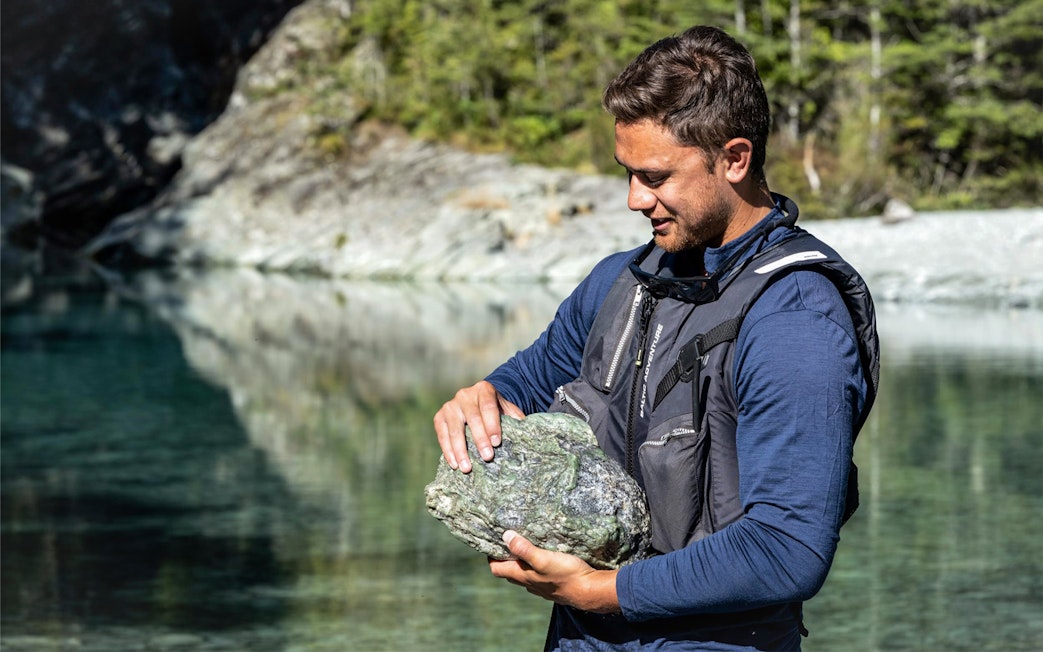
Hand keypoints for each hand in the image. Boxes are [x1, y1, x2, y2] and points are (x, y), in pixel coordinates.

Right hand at [433, 380, 524, 471]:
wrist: (478, 402)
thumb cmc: (497, 410)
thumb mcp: (508, 410)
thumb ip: (516, 419)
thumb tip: (527, 435)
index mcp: (484, 389)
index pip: (488, 406)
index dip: (492, 424)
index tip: (497, 442)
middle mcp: (465, 395)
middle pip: (472, 417)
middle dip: (480, 439)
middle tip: (488, 457)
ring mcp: (450, 405)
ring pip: (455, 428)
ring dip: (460, 450)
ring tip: (467, 468)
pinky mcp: (440, 417)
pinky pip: (442, 434)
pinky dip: (448, 450)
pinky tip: (454, 464)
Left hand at [489, 530, 620, 613]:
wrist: (590, 591)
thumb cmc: (567, 574)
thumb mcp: (544, 559)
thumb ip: (524, 549)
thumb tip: (505, 536)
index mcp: (523, 576)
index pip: (496, 569)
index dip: (490, 557)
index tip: (491, 543)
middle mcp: (529, 584)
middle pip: (509, 572)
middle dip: (505, 558)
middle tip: (507, 541)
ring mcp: (541, 587)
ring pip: (524, 575)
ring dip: (520, 563)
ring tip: (525, 546)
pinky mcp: (554, 586)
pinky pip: (538, 577)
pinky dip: (535, 568)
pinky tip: (544, 558)